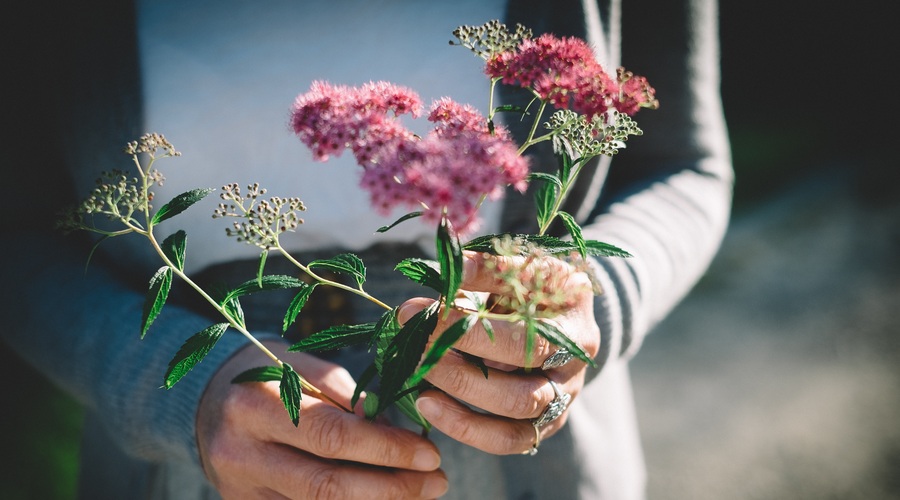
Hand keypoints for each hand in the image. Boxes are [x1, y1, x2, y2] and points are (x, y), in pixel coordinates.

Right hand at [196, 342, 447, 498]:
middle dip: (391, 487)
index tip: (428, 451)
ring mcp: (241, 490)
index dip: (385, 448)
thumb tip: (391, 426)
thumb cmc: (266, 373)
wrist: (207, 402)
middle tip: (437, 479)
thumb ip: (344, 393)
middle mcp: (241, 454)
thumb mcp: (299, 364)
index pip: (331, 436)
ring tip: (421, 492)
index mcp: (254, 405)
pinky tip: (385, 499)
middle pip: (327, 485)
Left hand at [399, 251, 599, 454]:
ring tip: (420, 371)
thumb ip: (486, 270)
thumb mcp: (521, 268)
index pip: (522, 336)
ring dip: (460, 394)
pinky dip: (464, 427)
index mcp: (574, 324)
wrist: (562, 315)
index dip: (468, 328)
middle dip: (460, 365)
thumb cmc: (537, 287)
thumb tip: (443, 275)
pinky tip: (428, 405)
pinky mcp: (542, 423)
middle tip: (416, 344)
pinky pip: (506, 439)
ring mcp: (562, 398)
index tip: (420, 312)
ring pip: (515, 412)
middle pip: (521, 380)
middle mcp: (574, 366)